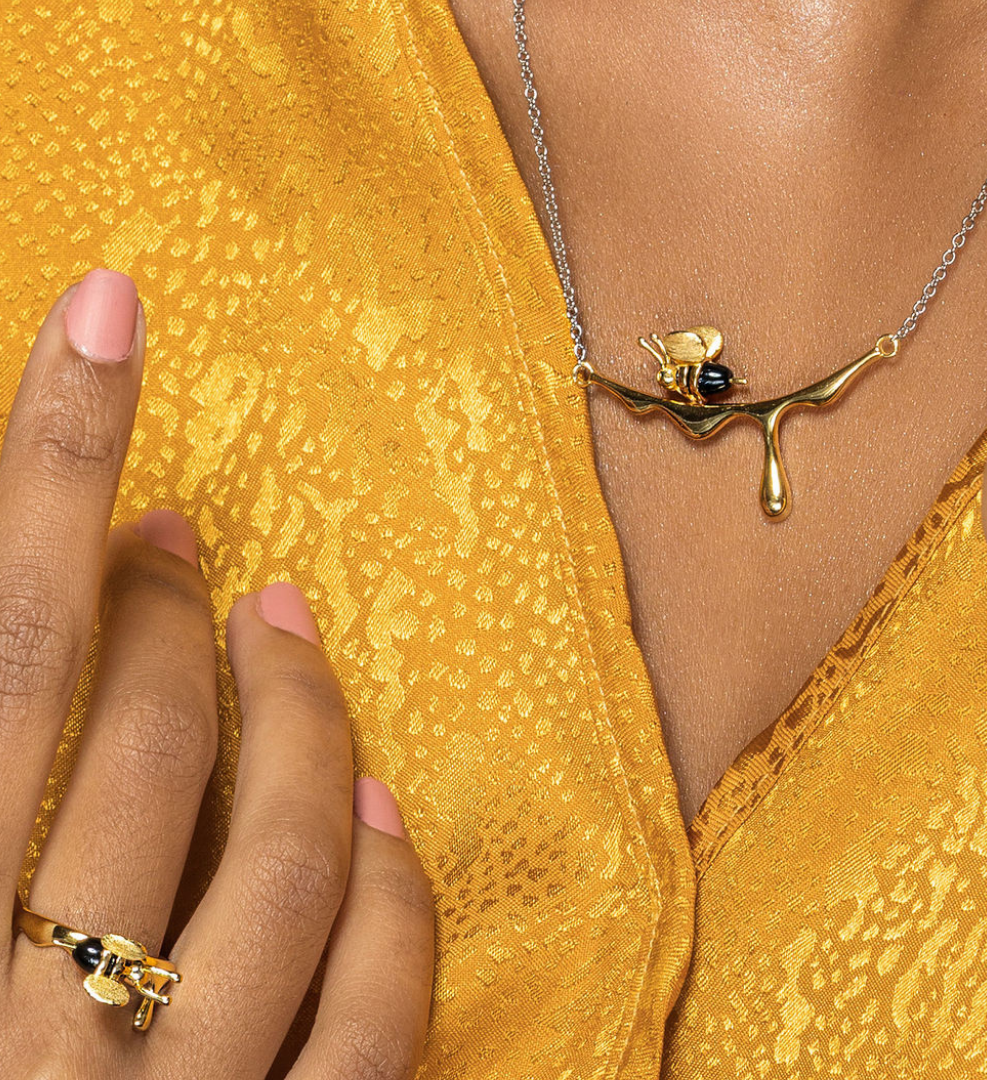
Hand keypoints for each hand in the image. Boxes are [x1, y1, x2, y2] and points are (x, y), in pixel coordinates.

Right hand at [0, 271, 434, 1077]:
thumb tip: (28, 707)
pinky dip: (391, 888)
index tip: (102, 308)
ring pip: (281, 845)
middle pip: (127, 731)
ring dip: (295, 710)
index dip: (40, 451)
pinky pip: (374, 1007)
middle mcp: (27, 1031)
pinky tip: (387, 804)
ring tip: (283, 620)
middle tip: (167, 530)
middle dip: (146, 600)